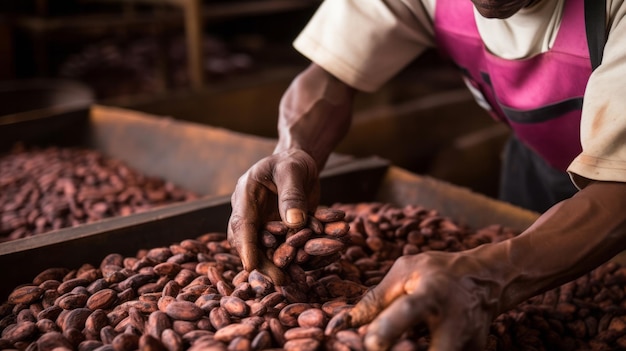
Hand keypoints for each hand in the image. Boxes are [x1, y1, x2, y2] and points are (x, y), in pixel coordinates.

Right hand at [227, 149, 319, 284]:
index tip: (251, 265)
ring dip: (275, 265)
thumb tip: (295, 223)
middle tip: (278, 280)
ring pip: (264, 250)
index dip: (245, 246)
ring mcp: (262, 224)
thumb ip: (292, 194)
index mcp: (246, 194)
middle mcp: (250, 213)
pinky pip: (281, 248)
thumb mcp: (293, 171)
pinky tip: (302, 271)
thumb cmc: (293, 162)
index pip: (242, 223)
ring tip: (289, 282)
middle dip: (262, 263)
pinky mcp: (277, 232)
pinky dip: (291, 259)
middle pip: (250, 242)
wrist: (299, 162)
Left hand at [327, 251, 496, 350]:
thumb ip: (373, 300)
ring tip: (395, 344)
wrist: (489, 280)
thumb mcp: (405, 272)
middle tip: (378, 349)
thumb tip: (336, 327)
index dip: (388, 328)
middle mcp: (454, 323)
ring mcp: (467, 345)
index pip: (409, 311)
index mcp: (433, 294)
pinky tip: (405, 346)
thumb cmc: (438, 272)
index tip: (370, 343)